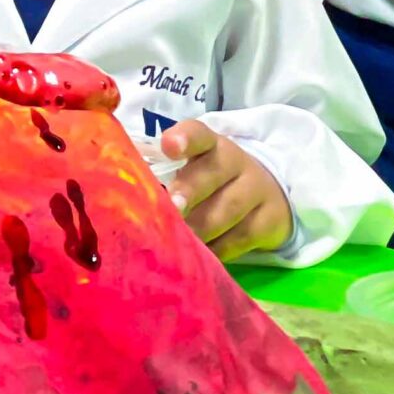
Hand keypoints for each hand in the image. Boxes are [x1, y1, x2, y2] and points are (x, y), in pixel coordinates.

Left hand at [159, 122, 293, 263]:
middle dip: (190, 190)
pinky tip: (200, 258)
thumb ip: (163, 175)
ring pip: (228, 209)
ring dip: (201, 226)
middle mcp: (236, 162)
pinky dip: (218, 250)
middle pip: (213, 172)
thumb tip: (123, 188)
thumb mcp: (195, 170)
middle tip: (172, 206)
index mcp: (210, 145)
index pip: (199, 134)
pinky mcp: (270, 220)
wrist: (267, 198)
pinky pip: (241, 237)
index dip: (185, 138)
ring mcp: (257, 190)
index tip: (169, 146)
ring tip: (180, 240)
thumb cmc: (213, 183)